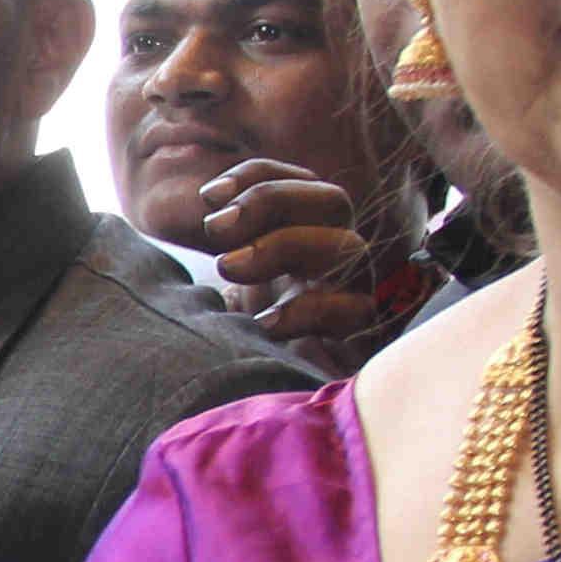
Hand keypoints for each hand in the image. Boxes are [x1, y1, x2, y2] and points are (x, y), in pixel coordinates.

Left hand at [192, 158, 391, 349]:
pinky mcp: (357, 331)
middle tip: (214, 229)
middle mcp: (334, 251)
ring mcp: (351, 287)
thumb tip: (203, 204)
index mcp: (305, 230)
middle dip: (270, 202)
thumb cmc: (238, 325)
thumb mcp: (222, 276)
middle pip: (332, 201)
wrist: (265, 385)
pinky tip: (264, 324)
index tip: (207, 197)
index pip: (298, 181)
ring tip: (229, 266)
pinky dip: (309, 311)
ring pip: (348, 247)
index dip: (256, 176)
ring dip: (285, 246)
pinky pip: (354, 310)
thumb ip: (214, 239)